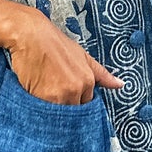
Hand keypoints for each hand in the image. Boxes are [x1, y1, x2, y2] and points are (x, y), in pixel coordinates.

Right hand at [8, 10, 124, 103]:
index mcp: (87, 80)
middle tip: (56, 98)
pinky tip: (37, 98)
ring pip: (60, 115)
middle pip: (74, 112)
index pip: (87, 104)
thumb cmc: (54, 43)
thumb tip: (120, 85)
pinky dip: (42, 111)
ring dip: (55, 112)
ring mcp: (59, 95)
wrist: (31, 36)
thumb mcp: (82, 55)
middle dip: (67, 109)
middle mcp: (76, 89)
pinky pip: (46, 113)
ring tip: (45, 97)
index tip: (68, 98)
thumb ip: (101, 74)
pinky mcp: (42, 98)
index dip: (77, 102)